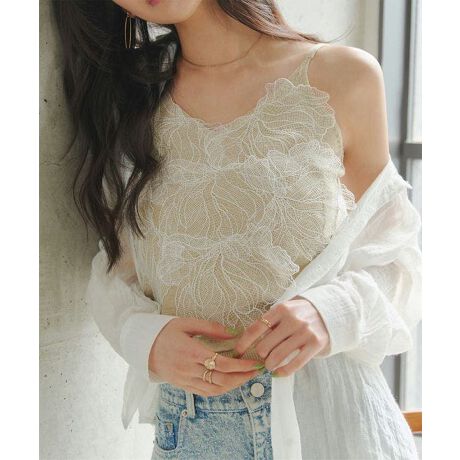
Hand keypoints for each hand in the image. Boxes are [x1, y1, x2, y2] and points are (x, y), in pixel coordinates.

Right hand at [148, 317, 264, 396]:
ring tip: (247, 377)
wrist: (143, 346)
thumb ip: (211, 328)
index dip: (241, 365)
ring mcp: (185, 380)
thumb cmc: (166, 331)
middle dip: (242, 377)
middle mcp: (189, 369)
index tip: (255, 362)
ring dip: (234, 385)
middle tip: (257, 371)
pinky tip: (230, 383)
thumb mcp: (187, 323)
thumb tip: (234, 332)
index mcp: (191, 352)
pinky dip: (221, 390)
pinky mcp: (183, 385)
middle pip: (222, 380)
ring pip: (215, 389)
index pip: (222, 364)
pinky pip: (205, 392)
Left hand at [232, 296, 330, 376]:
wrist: (329, 312)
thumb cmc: (300, 314)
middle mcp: (292, 319)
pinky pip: (294, 364)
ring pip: (278, 356)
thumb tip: (246, 340)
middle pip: (265, 344)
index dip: (244, 342)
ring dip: (269, 365)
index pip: (256, 328)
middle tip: (261, 357)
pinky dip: (283, 371)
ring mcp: (305, 332)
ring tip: (269, 365)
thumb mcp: (285, 310)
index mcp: (281, 309)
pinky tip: (278, 373)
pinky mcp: (315, 344)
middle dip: (260, 355)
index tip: (238, 352)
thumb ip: (270, 322)